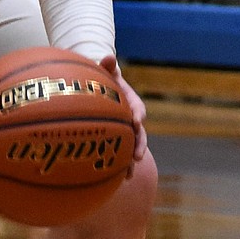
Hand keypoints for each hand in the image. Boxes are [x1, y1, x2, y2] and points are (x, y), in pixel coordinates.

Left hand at [99, 53, 147, 170]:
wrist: (100, 90)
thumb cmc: (103, 80)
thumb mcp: (106, 73)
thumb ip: (107, 67)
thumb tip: (109, 57)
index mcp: (131, 102)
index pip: (138, 109)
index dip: (138, 115)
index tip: (136, 122)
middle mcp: (131, 119)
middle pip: (139, 134)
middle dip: (139, 146)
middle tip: (138, 157)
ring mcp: (124, 132)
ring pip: (131, 149)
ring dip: (130, 162)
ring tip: (127, 176)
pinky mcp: (116, 141)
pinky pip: (118, 155)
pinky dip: (117, 167)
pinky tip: (113, 181)